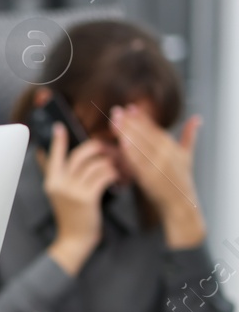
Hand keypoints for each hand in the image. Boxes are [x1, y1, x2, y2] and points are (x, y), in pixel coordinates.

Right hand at [37, 125, 117, 275]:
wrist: (75, 240)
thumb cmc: (73, 217)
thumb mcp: (61, 196)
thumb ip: (62, 177)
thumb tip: (65, 160)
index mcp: (52, 181)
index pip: (53, 155)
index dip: (57, 140)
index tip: (60, 127)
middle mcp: (59, 183)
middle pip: (80, 154)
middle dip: (98, 148)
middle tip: (110, 150)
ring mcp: (72, 190)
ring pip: (96, 163)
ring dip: (113, 163)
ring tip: (120, 168)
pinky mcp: (87, 197)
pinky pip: (104, 176)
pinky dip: (116, 175)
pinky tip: (120, 180)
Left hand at [111, 104, 205, 248]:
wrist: (180, 204)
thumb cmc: (181, 179)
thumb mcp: (187, 156)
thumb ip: (189, 136)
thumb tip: (197, 118)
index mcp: (173, 147)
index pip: (155, 129)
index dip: (142, 117)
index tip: (130, 107)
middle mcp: (167, 155)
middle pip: (146, 135)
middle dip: (130, 122)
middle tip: (116, 110)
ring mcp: (159, 166)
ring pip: (141, 146)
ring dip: (127, 133)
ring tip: (115, 121)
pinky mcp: (151, 178)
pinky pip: (139, 163)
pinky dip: (131, 153)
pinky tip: (121, 143)